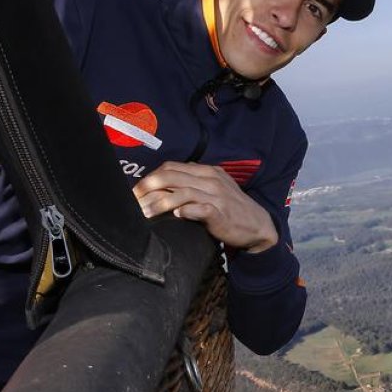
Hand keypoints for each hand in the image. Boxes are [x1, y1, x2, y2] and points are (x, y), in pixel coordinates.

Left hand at [133, 161, 278, 252]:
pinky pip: (200, 209)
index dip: (150, 177)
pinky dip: (185, 211)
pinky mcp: (221, 213)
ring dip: (160, 203)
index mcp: (206, 171)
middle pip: (172, 176)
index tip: (136, 191)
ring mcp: (216, 196)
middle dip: (148, 187)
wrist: (257, 224)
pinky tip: (175, 216)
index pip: (171, 167)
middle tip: (133, 200)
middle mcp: (210, 180)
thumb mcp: (213, 189)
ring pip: (182, 192)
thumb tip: (163, 187)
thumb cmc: (230, 208)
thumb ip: (192, 184)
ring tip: (145, 213)